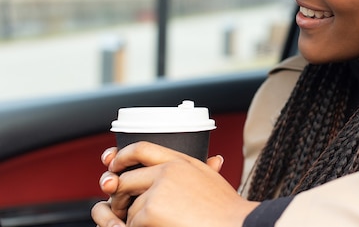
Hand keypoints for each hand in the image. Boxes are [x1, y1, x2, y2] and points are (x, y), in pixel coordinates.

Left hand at [91, 142, 259, 226]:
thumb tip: (215, 159)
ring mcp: (157, 189)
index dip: (123, 155)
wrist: (236, 225)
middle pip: (126, 178)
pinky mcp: (149, 210)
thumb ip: (206, 167)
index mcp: (181, 161)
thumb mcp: (214, 181)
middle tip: (122, 208)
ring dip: (134, 220)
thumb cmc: (228, 210)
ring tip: (155, 224)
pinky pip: (131, 223)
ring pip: (129, 206)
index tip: (113, 164)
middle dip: (119, 195)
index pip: (142, 148)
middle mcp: (167, 170)